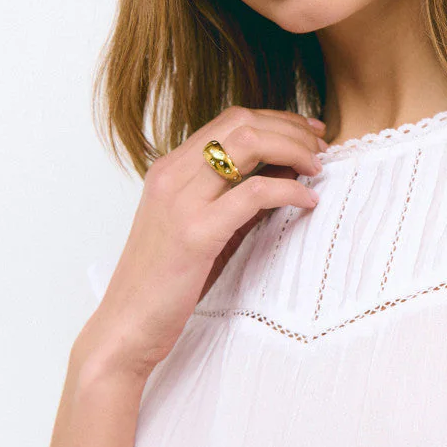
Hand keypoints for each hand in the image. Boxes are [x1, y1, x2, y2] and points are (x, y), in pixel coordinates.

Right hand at [72, 107, 326, 384]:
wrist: (126, 327)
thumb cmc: (165, 284)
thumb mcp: (203, 228)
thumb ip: (237, 197)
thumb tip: (286, 170)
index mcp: (170, 170)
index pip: (230, 120)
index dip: (277, 119)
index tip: (308, 132)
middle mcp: (172, 175)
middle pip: (242, 123)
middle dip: (290, 129)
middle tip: (321, 146)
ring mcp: (181, 201)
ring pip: (248, 144)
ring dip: (293, 149)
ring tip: (318, 168)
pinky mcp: (195, 233)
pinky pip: (253, 193)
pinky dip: (289, 190)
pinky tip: (308, 201)